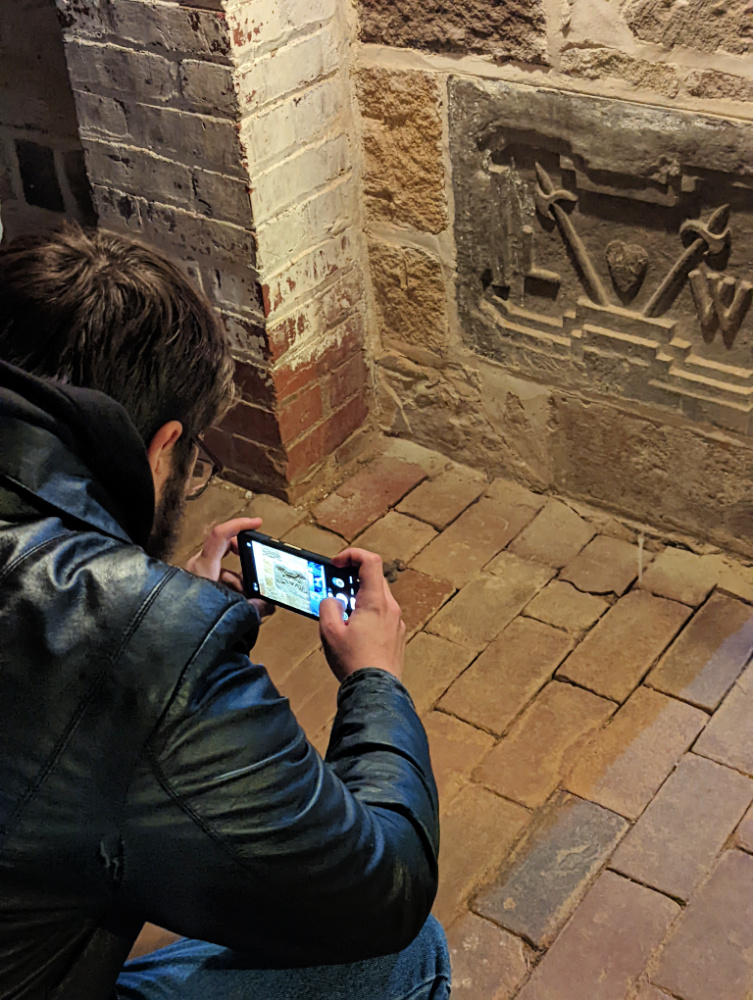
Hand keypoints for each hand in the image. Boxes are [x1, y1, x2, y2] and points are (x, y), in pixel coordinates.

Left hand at [185, 517, 274, 619]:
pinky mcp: (193, 586)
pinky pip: (215, 579)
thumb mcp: (230, 610)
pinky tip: (235, 603)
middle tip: (255, 567)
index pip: (221, 534)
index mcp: (203, 567)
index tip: (255, 523)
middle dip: (244, 560)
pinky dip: (228, 588)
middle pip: (225, 550)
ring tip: (245, 599)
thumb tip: (266, 605)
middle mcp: (196, 567)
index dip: (239, 524)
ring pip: (222, 569)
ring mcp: (194, 576)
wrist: (174, 639)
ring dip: (237, 581)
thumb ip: (253, 606)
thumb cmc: (193, 622)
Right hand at [319, 548, 405, 682]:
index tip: (336, 564)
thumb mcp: (329, 631)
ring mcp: (397, 622)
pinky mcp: (398, 636)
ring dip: (359, 597)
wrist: (375, 690)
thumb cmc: (354, 662)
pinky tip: (355, 630)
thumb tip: (332, 601)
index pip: (370, 561)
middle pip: (374, 578)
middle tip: (334, 588)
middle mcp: (391, 608)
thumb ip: (328, 607)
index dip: (352, 555)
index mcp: (376, 602)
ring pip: (379, 597)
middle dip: (352, 577)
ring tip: (342, 613)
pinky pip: (383, 614)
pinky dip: (368, 612)